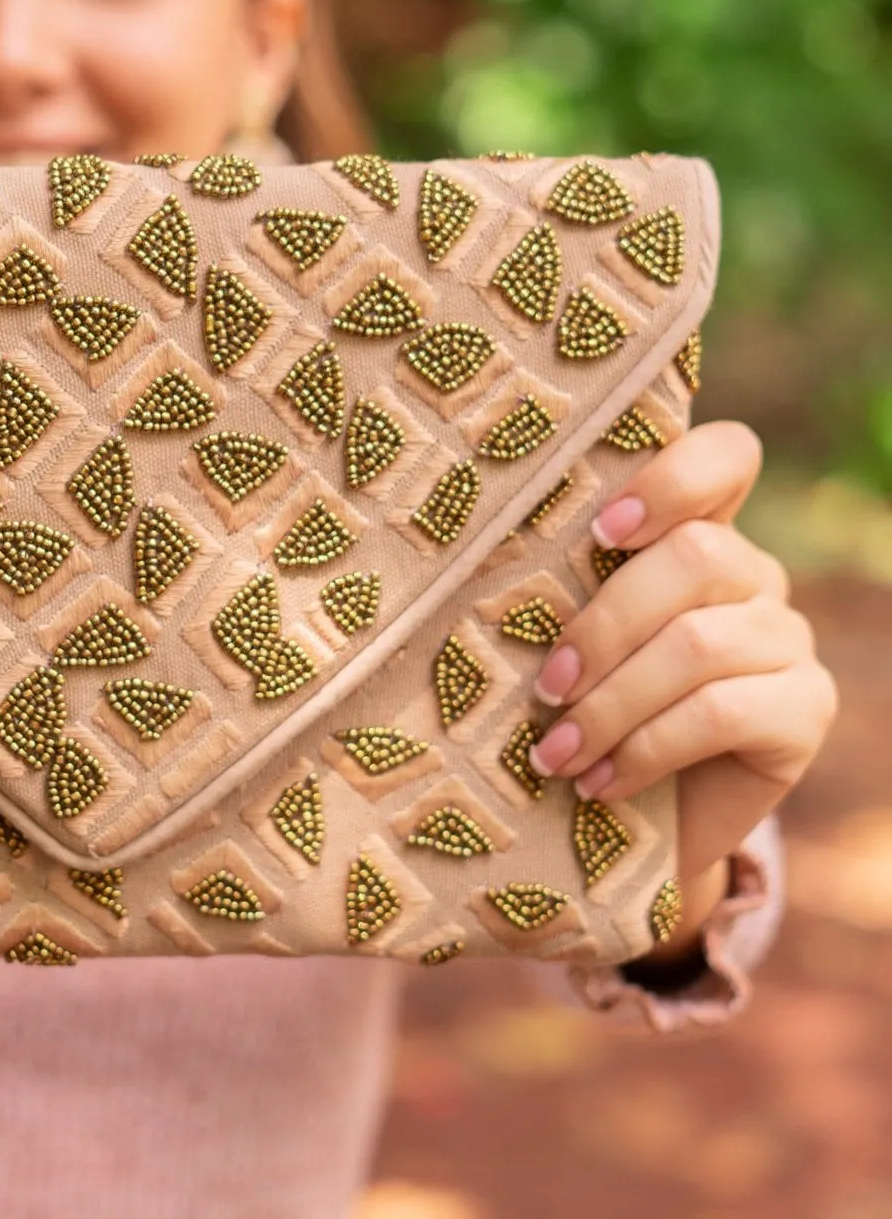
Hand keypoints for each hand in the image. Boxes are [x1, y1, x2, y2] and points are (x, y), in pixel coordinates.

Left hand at [525, 421, 836, 958]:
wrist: (634, 824)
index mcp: (697, 530)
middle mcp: (753, 573)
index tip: (599, 530)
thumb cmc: (578, 708)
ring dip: (612, 704)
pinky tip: (599, 781)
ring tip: (556, 752)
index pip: (727, 456)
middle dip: (605, 625)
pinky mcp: (806, 709)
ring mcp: (787, 638)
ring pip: (700, 643)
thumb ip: (558, 585)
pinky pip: (723, 712)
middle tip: (546, 687)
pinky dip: (646, 748)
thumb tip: (474, 564)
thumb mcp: (566, 637)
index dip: (672, 478)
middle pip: (697, 555)